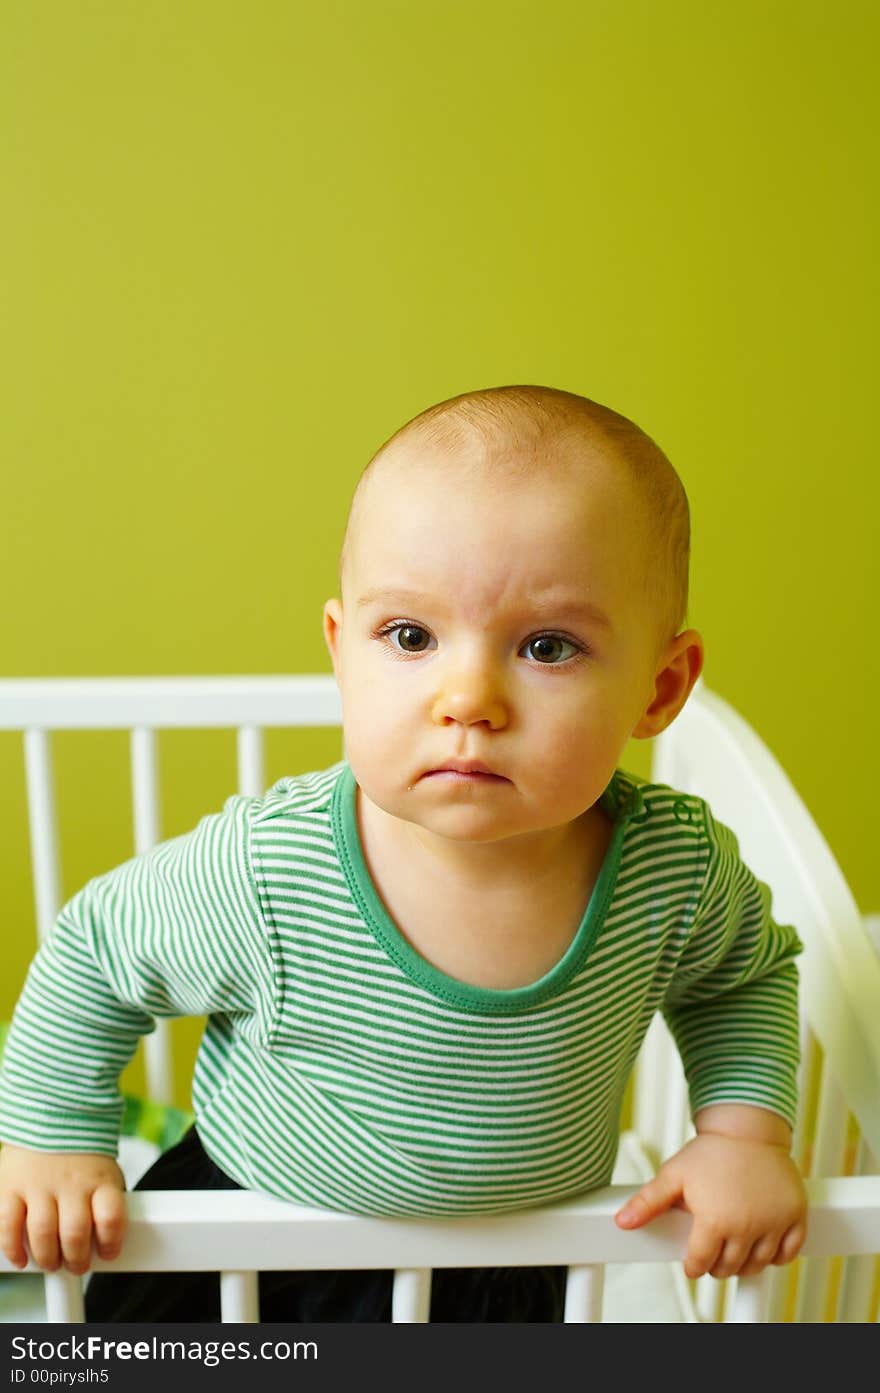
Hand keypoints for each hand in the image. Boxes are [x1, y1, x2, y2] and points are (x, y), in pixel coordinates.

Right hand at [0, 1143, 126, 1274]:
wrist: (54, 1113)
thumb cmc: (81, 1156)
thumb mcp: (103, 1174)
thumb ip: (103, 1204)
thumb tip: (103, 1243)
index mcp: (100, 1179)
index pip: (111, 1217)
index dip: (112, 1241)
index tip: (108, 1253)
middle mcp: (70, 1182)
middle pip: (75, 1232)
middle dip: (76, 1259)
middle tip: (75, 1264)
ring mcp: (39, 1183)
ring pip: (42, 1232)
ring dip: (47, 1257)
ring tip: (51, 1262)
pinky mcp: (11, 1185)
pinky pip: (8, 1224)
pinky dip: (13, 1248)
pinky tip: (21, 1258)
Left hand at [613, 1132, 806, 1278]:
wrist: (747, 1129)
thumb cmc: (709, 1152)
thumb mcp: (674, 1174)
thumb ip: (648, 1202)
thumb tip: (622, 1222)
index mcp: (715, 1220)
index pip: (701, 1263)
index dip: (693, 1265)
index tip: (692, 1261)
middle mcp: (747, 1226)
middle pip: (729, 1267)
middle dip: (717, 1264)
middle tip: (712, 1251)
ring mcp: (774, 1222)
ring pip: (758, 1264)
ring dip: (745, 1263)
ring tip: (734, 1248)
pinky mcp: (796, 1215)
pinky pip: (789, 1252)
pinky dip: (777, 1256)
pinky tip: (762, 1245)